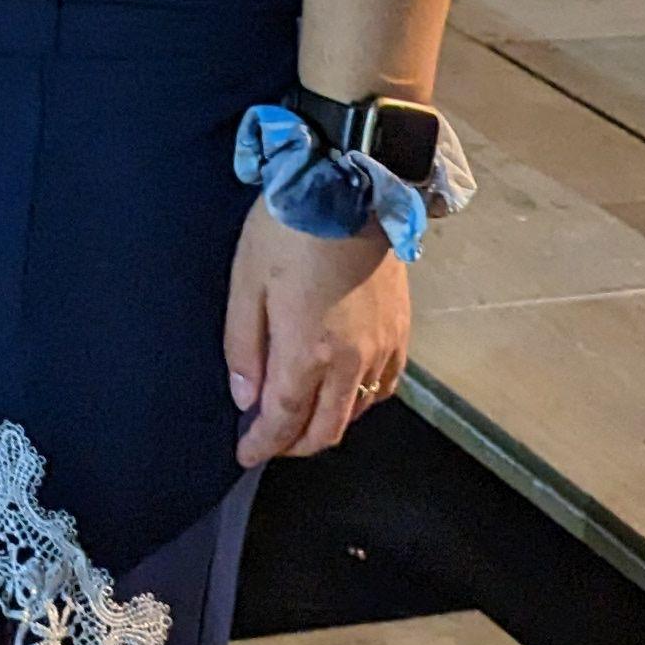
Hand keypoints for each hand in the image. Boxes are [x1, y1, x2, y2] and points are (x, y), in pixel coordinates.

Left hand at [224, 203, 410, 464]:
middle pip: (326, 430)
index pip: (284, 420)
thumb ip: (243, 348)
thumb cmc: (286, 232)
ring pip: (356, 413)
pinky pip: (384, 388)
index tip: (245, 455)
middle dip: (294, 446)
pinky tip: (343, 393)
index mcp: (307, 353)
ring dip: (327, 425)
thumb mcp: (245, 283)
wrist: (349, 189)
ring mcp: (382, 350)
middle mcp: (351, 363)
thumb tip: (245, 399)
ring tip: (300, 416)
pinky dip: (360, 403)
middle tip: (269, 442)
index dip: (263, 444)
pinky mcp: (402, 333)